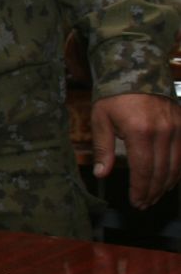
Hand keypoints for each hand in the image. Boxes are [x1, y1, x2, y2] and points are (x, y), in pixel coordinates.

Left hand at [91, 93, 180, 207]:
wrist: (136, 70)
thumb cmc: (113, 95)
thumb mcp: (100, 119)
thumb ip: (102, 149)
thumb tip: (101, 174)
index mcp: (140, 131)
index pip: (143, 169)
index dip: (140, 189)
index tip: (136, 202)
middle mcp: (163, 131)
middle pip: (161, 171)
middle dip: (152, 191)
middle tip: (144, 204)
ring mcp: (176, 127)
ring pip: (175, 165)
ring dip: (166, 184)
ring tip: (155, 196)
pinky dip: (177, 170)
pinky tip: (169, 180)